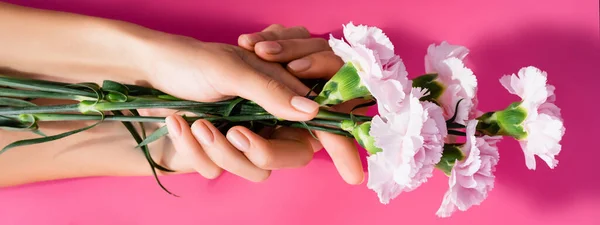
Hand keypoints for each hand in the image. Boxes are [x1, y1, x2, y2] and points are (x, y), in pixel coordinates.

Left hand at [142, 27, 354, 182]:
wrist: (151, 69)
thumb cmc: (195, 60)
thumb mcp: (236, 69)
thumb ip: (274, 91)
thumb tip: (313, 110)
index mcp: (282, 96)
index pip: (321, 126)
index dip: (340, 149)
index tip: (354, 175)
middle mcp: (268, 121)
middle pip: (289, 158)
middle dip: (259, 152)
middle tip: (235, 133)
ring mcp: (242, 139)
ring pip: (252, 170)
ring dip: (220, 151)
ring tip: (196, 122)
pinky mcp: (215, 153)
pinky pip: (215, 169)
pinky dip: (193, 148)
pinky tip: (179, 123)